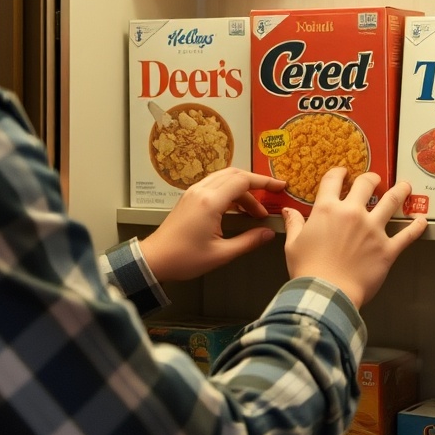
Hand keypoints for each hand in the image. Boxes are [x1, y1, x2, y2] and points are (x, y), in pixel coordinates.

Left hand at [139, 168, 286, 282]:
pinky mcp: (189, 197)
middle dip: (256, 184)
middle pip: (235, 174)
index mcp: (210, 202)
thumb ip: (248, 241)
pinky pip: (214, 185)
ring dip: (242, 189)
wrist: (154, 259)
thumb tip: (268, 234)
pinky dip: (230, 192)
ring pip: (224, 178)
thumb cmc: (184, 258)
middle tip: (271, 197)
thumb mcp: (221, 254)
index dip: (264, 182)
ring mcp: (193, 192)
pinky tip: (237, 209)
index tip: (279, 186)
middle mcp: (201, 191)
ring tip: (254, 212)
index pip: (243, 181)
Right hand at [281, 168, 427, 308]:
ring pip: (391, 202)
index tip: (342, 172)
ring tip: (406, 186)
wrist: (326, 294)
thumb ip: (295, 224)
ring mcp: (372, 230)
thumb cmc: (308, 271)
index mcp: (327, 210)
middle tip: (374, 179)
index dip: (338, 173)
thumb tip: (288, 212)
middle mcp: (352, 214)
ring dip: (400, 191)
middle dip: (371, 178)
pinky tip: (422, 221)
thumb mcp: (294, 245)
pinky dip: (417, 227)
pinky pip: (407, 235)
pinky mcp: (387, 249)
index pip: (333, 181)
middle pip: (366, 184)